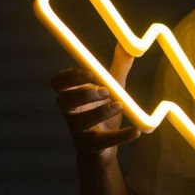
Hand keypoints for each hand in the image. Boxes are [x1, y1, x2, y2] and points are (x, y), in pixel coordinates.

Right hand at [51, 43, 139, 167]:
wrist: (104, 149)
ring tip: (120, 105)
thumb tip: (127, 45)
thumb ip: (119, 68)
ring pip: (79, 123)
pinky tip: (136, 132)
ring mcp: (79, 132)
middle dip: (83, 93)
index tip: (89, 72)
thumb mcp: (114, 88)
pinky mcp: (92, 148)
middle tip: (105, 90)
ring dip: (100, 112)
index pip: (58, 83)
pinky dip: (120, 136)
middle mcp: (71, 113)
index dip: (69, 77)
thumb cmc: (103, 113)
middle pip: (63, 101)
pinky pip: (102, 143)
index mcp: (73, 95)